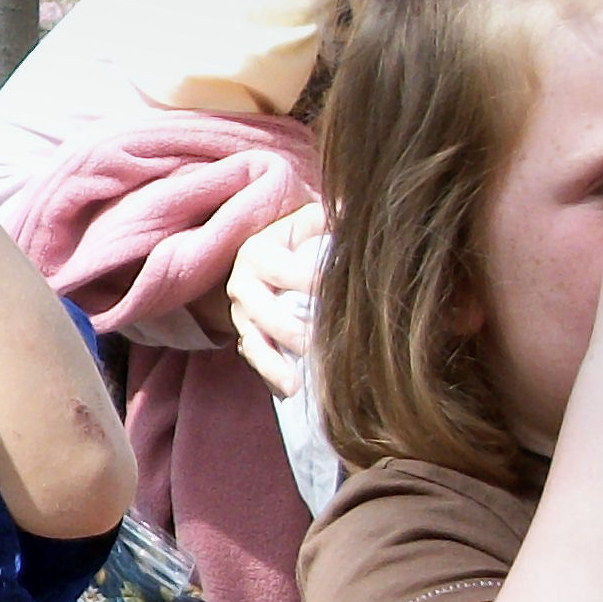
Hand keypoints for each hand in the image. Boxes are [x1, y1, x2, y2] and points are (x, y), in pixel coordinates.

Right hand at [228, 198, 329, 396]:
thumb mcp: (311, 219)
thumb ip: (333, 215)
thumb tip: (360, 209)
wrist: (267, 256)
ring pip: (253, 342)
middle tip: (320, 346)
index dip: (312, 282)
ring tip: (297, 386)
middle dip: (291, 331)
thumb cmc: (300, 237)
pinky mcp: (247, 338)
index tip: (341, 294)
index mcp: (257, 252)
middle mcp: (242, 285)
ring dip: (274, 365)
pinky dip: (271, 377)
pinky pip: (255, 360)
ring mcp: (242, 316)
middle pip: (262, 313)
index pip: (285, 270)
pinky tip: (290, 392)